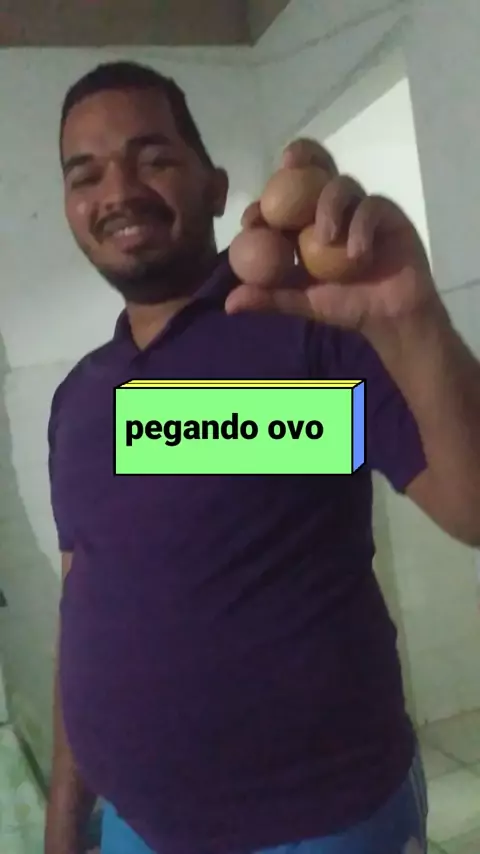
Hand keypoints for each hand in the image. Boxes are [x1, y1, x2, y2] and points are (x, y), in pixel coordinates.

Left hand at [226, 139, 437, 336]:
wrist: (390, 317)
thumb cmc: (347, 305)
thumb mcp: (302, 302)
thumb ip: (270, 298)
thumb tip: (229, 304)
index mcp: (306, 225)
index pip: (282, 200)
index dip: (264, 201)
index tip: (252, 219)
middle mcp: (332, 209)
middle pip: (314, 170)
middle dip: (300, 160)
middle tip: (287, 167)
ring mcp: (359, 209)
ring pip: (341, 186)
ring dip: (330, 206)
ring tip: (326, 237)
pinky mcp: (387, 215)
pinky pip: (371, 208)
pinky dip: (361, 227)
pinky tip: (357, 254)